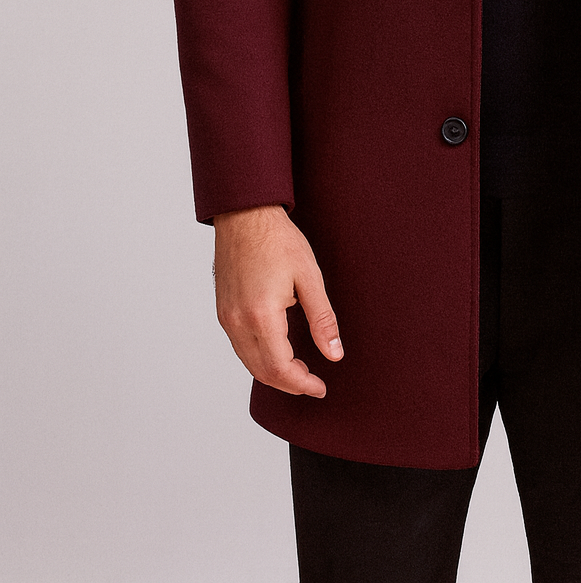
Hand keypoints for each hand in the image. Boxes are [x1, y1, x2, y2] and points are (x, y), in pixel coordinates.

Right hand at [212, 204, 342, 397]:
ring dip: (273, 372)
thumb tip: (334, 354)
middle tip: (313, 382)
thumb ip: (322, 319)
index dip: (302, 384)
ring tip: (300, 368)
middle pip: (262, 372)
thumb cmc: (278, 240)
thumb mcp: (309, 277)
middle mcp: (238, 322)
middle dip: (289, 383)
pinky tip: (278, 349)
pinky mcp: (223, 311)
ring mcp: (227, 317)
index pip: (280, 368)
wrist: (245, 215)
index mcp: (262, 315)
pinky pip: (240, 347)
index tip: (320, 388)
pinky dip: (259, 358)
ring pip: (249, 362)